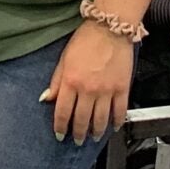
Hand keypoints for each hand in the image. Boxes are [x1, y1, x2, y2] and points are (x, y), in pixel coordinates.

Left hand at [42, 21, 133, 142]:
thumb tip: (47, 99)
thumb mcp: (64, 59)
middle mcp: (88, 90)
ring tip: (94, 137)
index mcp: (70, 82)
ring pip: (100, 119)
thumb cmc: (85, 40)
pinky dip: (116, 121)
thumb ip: (56, 81)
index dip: (60, 127)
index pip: (63, 112)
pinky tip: (113, 126)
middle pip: (82, 119)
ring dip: (96, 131)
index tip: (60, 135)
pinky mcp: (122, 88)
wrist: (110, 28)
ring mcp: (106, 91)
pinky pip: (119, 111)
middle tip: (77, 140)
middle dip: (78, 133)